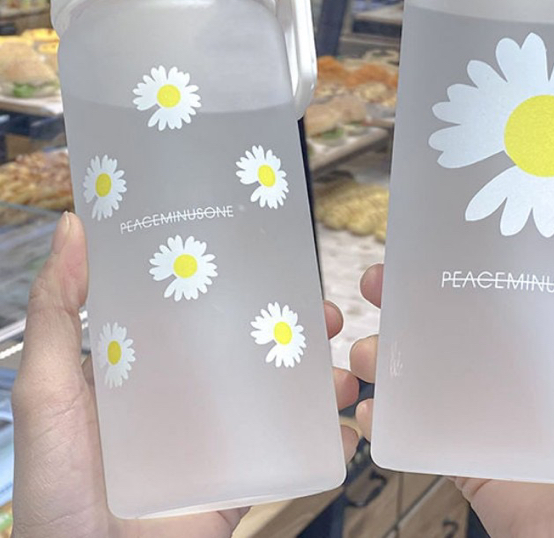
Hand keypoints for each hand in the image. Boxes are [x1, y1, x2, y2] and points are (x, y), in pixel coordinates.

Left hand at [11, 212, 359, 537]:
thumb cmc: (58, 490)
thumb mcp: (47, 390)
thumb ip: (57, 311)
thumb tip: (74, 225)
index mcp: (148, 365)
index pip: (199, 309)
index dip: (237, 281)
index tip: (269, 253)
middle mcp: (190, 394)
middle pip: (252, 345)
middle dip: (296, 324)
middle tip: (325, 310)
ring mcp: (221, 436)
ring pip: (282, 391)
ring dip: (322, 374)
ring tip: (345, 364)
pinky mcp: (242, 476)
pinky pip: (292, 449)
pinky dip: (326, 433)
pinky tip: (345, 419)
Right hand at [351, 166, 553, 537]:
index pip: (512, 272)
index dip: (473, 244)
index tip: (441, 219)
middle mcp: (526, 363)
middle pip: (457, 311)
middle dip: (413, 289)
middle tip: (384, 273)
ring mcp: (494, 407)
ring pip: (427, 361)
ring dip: (388, 341)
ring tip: (366, 331)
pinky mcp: (470, 450)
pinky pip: (419, 421)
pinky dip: (386, 405)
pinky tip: (369, 392)